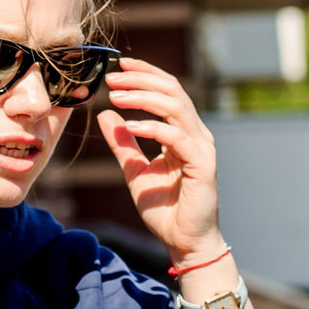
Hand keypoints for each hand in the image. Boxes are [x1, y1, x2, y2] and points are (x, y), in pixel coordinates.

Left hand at [98, 59, 223, 264]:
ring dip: (144, 98)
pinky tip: (130, 125)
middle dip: (142, 79)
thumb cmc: (164, 208)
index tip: (119, 66)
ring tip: (117, 96)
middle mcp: (195, 135)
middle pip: (173, 91)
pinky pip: (176, 138)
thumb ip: (122, 144)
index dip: (145, 74)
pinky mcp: (202, 166)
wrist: (184, 242)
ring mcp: (201, 149)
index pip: (168, 90)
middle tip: (113, 77)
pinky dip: (152, 127)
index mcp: (182, 132)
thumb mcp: (134, 171)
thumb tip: (105, 115)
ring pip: (176, 107)